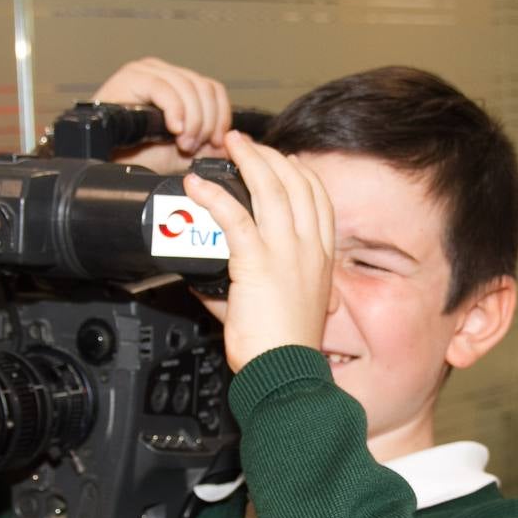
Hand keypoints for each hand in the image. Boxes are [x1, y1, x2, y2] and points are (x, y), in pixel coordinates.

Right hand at [93, 57, 231, 172]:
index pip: (213, 90)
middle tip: (195, 147)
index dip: (221, 117)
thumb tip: (242, 141)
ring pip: (189, 87)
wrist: (104, 164)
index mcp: (177, 86)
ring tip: (182, 144)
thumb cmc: (134, 158)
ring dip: (193, 121)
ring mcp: (147, 71)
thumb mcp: (182, 154)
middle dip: (207, 123)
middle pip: (204, 88)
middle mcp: (163, 73)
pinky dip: (175, 111)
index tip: (216, 143)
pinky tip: (173, 130)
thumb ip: (210, 145)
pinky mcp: (132, 77)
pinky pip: (164, 88)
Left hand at [183, 132, 335, 372]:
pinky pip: (235, 217)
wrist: (285, 374)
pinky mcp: (258, 263)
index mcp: (320, 259)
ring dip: (246, 160)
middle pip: (293, 184)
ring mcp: (286, 253)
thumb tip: (208, 284)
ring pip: (269, 190)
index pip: (317, 200)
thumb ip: (244, 291)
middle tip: (244, 143)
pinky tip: (197, 185)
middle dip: (267, 156)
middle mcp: (308, 249)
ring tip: (226, 145)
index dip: (298, 173)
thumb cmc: (282, 351)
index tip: (281, 161)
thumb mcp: (277, 311)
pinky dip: (214, 196)